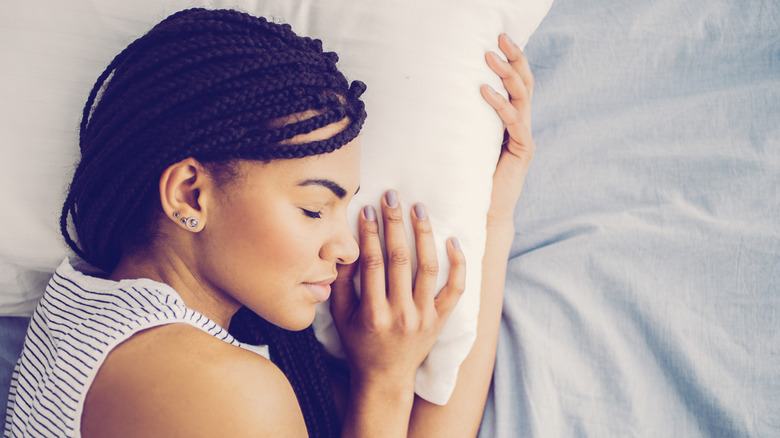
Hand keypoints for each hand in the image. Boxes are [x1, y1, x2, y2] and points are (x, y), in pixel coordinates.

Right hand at [330, 191, 465, 390]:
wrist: (386, 377)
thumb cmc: (359, 343)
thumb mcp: (340, 316)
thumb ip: (341, 283)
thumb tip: (346, 247)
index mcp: (373, 313)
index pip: (373, 263)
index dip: (370, 233)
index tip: (368, 209)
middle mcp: (401, 314)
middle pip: (400, 259)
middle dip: (395, 223)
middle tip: (393, 196)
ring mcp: (424, 317)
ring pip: (428, 267)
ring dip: (423, 234)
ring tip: (419, 208)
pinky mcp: (441, 319)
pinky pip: (455, 289)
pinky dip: (457, 264)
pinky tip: (452, 240)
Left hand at [481, 34, 535, 228]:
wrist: (482, 210)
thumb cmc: (470, 176)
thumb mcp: (467, 140)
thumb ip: (466, 119)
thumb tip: (441, 95)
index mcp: (511, 120)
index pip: (517, 83)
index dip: (512, 59)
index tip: (498, 37)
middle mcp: (521, 125)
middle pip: (524, 83)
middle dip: (513, 58)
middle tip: (498, 39)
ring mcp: (524, 137)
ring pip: (522, 97)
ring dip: (506, 75)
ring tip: (489, 58)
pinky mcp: (522, 151)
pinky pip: (514, 122)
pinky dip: (500, 105)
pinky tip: (485, 92)